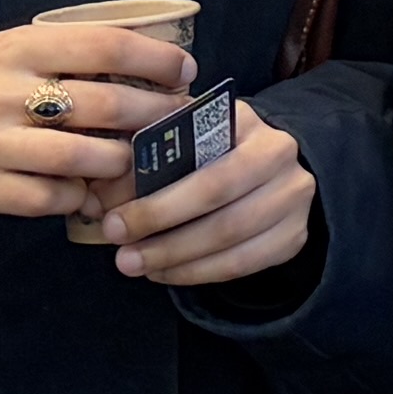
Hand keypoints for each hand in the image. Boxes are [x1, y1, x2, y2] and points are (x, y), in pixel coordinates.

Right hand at [0, 16, 192, 225]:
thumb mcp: (6, 50)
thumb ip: (63, 57)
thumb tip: (144, 70)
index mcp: (18, 49)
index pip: (105, 46)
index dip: (155, 59)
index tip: (184, 70)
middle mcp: (6, 94)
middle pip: (105, 106)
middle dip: (153, 114)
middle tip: (175, 121)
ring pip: (84, 159)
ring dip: (121, 163)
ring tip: (132, 160)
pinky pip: (50, 200)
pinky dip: (78, 198)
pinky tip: (85, 191)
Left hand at [107, 97, 316, 293]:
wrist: (271, 168)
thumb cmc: (212, 149)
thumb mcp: (182, 137)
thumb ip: (144, 157)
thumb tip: (98, 196)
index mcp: (245, 120)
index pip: (198, 156)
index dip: (154, 192)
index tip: (110, 215)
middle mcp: (278, 154)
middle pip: (216, 197)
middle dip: (159, 224)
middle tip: (118, 245)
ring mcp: (293, 199)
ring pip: (229, 237)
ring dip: (174, 256)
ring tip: (132, 264)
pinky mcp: (294, 237)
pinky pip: (243, 264)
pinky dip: (197, 273)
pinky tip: (164, 272)